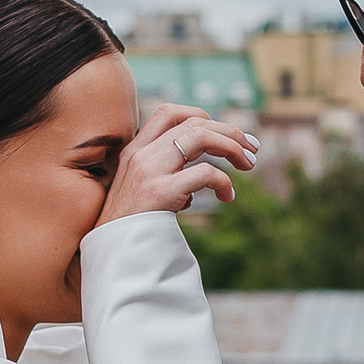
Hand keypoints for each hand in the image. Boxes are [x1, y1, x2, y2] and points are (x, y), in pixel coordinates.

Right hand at [100, 98, 258, 223]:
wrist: (111, 250)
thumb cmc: (130, 225)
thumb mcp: (142, 190)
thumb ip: (166, 174)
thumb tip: (203, 174)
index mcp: (135, 149)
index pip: (169, 112)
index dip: (202, 115)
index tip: (224, 133)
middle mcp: (140, 154)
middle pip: (193, 122)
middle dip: (229, 131)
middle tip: (252, 147)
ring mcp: (149, 171)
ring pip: (200, 137)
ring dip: (231, 147)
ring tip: (248, 164)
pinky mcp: (160, 192)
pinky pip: (203, 173)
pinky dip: (224, 181)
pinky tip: (228, 196)